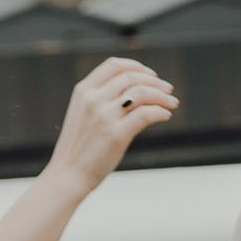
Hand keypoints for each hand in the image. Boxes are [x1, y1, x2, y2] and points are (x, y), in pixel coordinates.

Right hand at [42, 56, 177, 194]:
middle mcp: (93, 99)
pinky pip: (146, 114)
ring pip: (142, 93)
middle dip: (154, 81)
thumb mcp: (82, 113)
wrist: (67, 175)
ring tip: (173, 102)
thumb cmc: (78, 147)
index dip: (136, 66)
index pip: (114, 65)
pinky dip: (160, 112)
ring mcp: (104, 116)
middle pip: (131, 77)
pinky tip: (165, 116)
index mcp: (83, 91)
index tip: (151, 75)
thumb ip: (100, 98)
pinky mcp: (116, 134)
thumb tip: (135, 90)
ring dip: (162, 95)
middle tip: (168, 88)